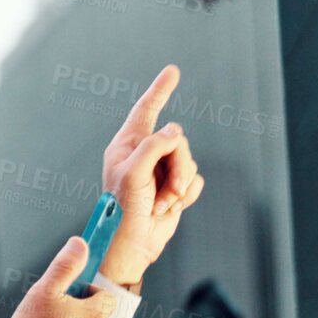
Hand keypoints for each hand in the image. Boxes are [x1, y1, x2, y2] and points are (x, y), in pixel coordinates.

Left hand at [97, 65, 204, 287]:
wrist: (133, 246)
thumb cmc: (123, 211)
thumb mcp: (133, 174)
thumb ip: (154, 146)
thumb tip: (174, 131)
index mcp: (126, 145)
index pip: (145, 110)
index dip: (160, 90)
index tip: (173, 70)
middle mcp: (143, 154)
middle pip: (177, 140)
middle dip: (177, 165)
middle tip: (165, 189)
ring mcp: (160, 171)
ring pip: (189, 160)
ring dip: (180, 184)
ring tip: (162, 202)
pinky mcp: (174, 187)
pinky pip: (195, 180)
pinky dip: (186, 195)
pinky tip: (170, 207)